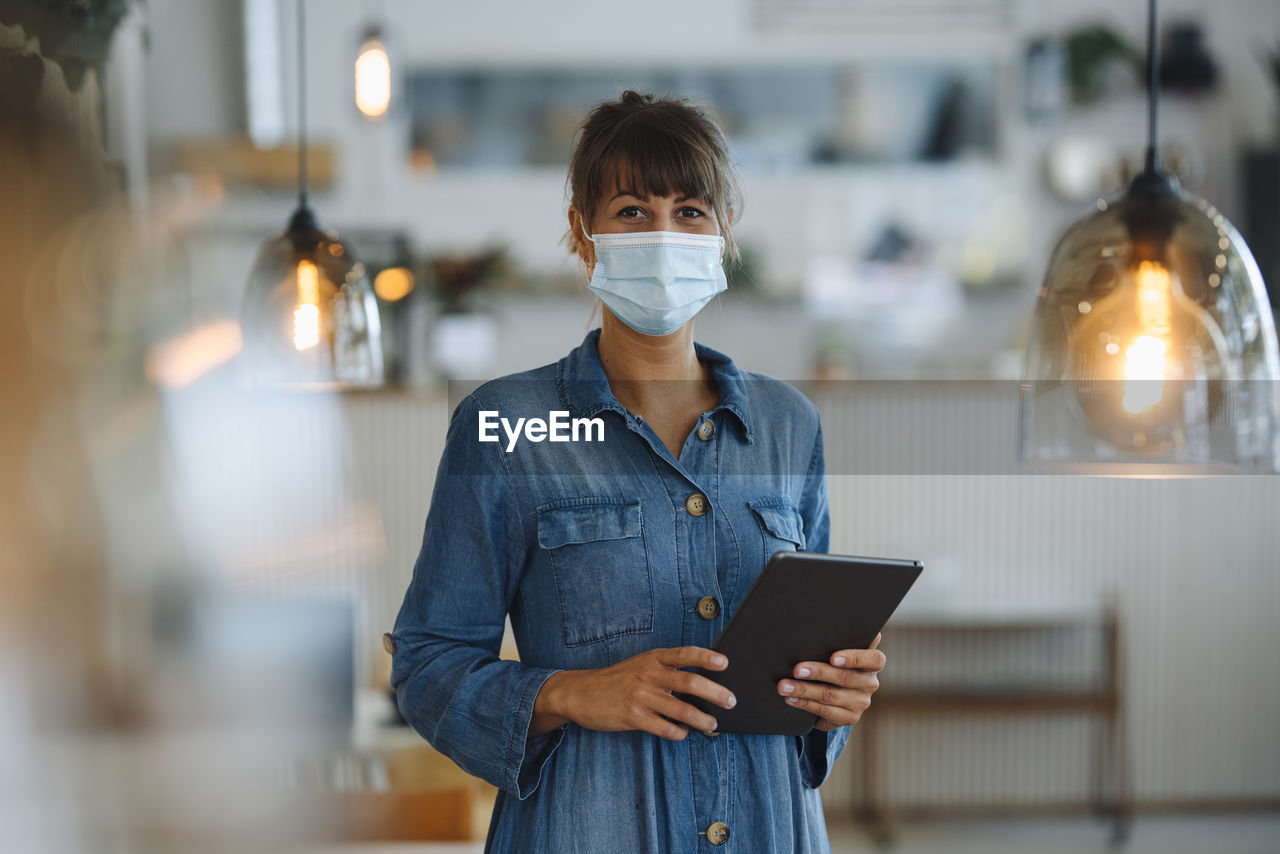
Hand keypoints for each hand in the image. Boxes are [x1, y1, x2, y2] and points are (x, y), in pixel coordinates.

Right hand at [532, 646, 736, 740]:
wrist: (580, 692)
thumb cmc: (616, 680)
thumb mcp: (640, 665)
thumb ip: (665, 670)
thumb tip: (700, 682)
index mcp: (652, 658)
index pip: (684, 654)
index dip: (706, 658)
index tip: (725, 662)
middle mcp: (648, 674)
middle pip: (689, 683)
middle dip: (715, 693)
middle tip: (730, 701)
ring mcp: (640, 696)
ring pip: (681, 710)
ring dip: (702, 719)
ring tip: (712, 724)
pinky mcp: (632, 717)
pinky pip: (664, 728)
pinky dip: (679, 733)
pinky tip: (683, 733)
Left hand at [778, 633, 884, 731]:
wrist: (833, 695)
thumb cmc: (834, 663)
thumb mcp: (838, 650)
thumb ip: (840, 638)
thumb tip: (836, 617)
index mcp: (871, 664)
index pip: (874, 660)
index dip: (855, 658)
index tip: (833, 657)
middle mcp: (869, 684)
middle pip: (845, 678)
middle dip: (818, 672)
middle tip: (797, 669)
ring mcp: (860, 703)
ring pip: (830, 695)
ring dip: (804, 690)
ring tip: (784, 685)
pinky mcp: (849, 718)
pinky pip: (825, 711)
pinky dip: (804, 704)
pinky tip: (790, 698)